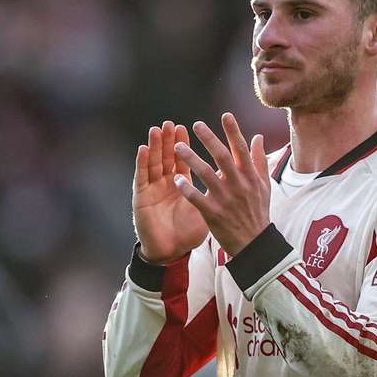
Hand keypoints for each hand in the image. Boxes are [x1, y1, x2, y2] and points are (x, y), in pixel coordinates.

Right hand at [133, 121, 208, 263]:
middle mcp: (165, 183)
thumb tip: (236, 174)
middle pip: (167, 157)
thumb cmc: (187, 233)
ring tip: (158, 130)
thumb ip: (219, 190)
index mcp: (181, 185)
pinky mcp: (141, 198)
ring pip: (153, 162)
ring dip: (155, 146)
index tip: (194, 127)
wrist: (171, 253)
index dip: (188, 144)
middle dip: (170, 140)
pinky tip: (143, 149)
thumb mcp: (207, 208)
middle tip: (173, 124)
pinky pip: (141, 177)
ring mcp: (152, 189)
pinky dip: (141, 162)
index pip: (184, 160)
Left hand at [173, 113, 269, 255]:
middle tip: (196, 124)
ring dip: (191, 159)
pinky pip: (197, 198)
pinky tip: (176, 179)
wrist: (254, 243)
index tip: (225, 115)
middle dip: (210, 139)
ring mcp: (225, 199)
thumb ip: (259, 160)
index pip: (242, 149)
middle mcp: (238, 185)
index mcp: (250, 176)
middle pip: (223, 157)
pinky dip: (186, 189)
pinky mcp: (213, 213)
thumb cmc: (258, 212)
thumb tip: (257, 136)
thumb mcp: (264, 185)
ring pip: (206, 174)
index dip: (234, 131)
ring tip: (177, 147)